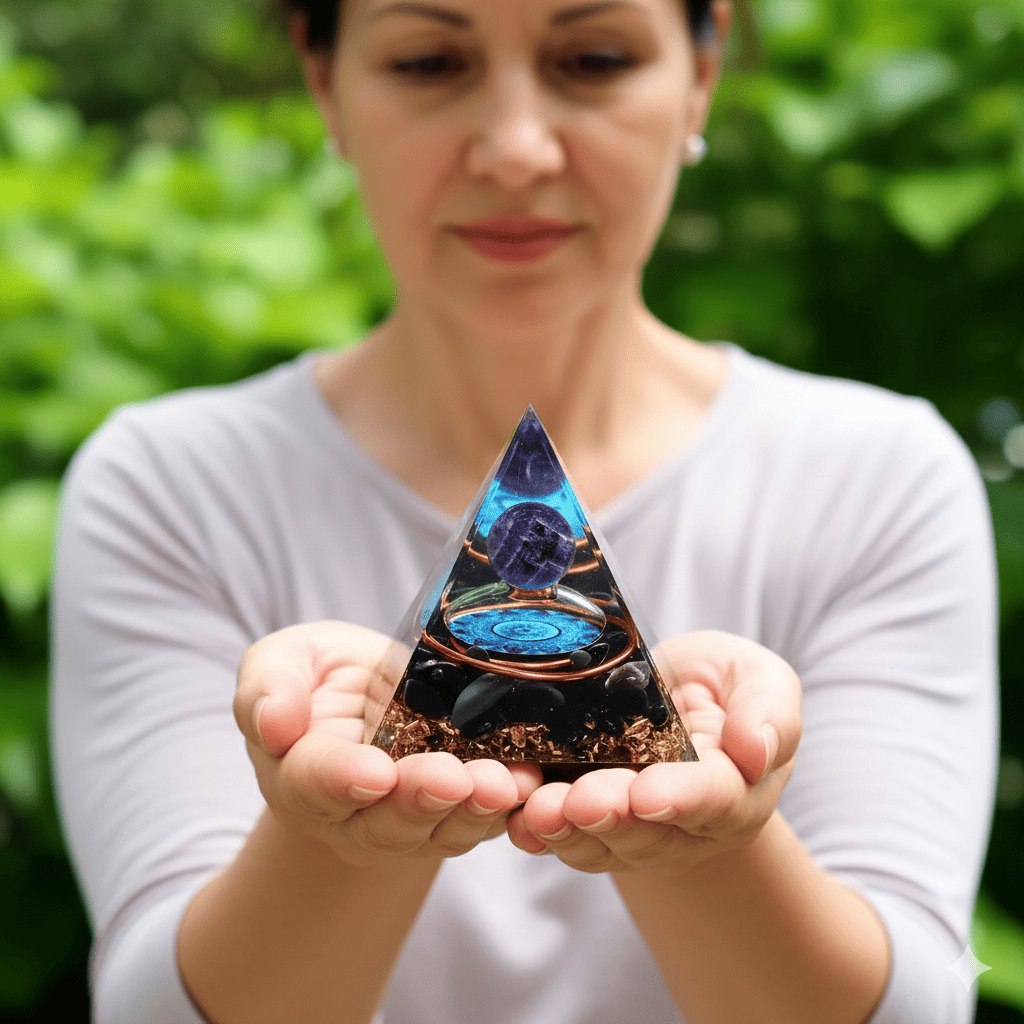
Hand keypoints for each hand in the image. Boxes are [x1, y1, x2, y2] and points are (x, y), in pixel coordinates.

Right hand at [234, 621, 542, 866]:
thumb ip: (268, 687)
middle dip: (423, 800)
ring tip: (503, 784)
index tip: (375, 773)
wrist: (369, 697)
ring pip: (442, 828)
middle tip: (455, 779)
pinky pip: (485, 819)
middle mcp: (355, 813)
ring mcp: (411, 820)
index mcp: (302, 774)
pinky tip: (532, 782)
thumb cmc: (320, 677)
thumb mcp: (285, 660)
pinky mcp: (459, 813)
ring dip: (474, 809)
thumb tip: (273, 722)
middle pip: (387, 820)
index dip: (344, 779)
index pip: (316, 782)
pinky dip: (509, 806)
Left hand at [506, 631, 800, 875]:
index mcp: (736, 788)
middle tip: (576, 801)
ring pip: (600, 843)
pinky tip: (512, 816)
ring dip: (565, 830)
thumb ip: (769, 712)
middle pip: (648, 832)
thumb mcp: (758, 679)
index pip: (714, 799)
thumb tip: (757, 751)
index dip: (681, 798)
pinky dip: (536, 830)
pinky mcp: (589, 823)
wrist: (677, 698)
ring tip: (535, 809)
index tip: (647, 794)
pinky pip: (563, 835)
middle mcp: (686, 825)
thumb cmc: (723, 686)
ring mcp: (634, 831)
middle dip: (610, 816)